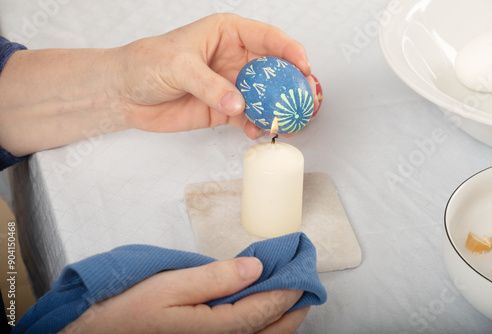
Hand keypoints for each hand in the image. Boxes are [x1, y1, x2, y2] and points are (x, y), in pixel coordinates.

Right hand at [60, 257, 308, 332]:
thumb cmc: (132, 311)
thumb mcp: (171, 286)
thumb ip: (215, 277)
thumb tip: (254, 268)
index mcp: (215, 329)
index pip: (264, 309)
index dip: (286, 290)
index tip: (302, 272)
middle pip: (270, 330)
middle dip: (292, 307)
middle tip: (306, 286)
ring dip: (282, 319)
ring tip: (293, 298)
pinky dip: (265, 329)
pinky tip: (266, 316)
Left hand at [112, 13, 318, 139]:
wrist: (126, 93)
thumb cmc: (146, 63)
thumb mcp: (177, 65)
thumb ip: (209, 85)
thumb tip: (237, 103)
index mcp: (228, 34)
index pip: (267, 38)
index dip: (289, 50)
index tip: (303, 66)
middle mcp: (235, 58)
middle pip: (273, 70)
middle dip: (290, 85)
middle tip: (303, 99)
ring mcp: (231, 86)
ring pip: (263, 97)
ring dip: (276, 109)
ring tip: (285, 122)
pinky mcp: (223, 110)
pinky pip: (247, 118)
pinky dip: (255, 126)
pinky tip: (258, 131)